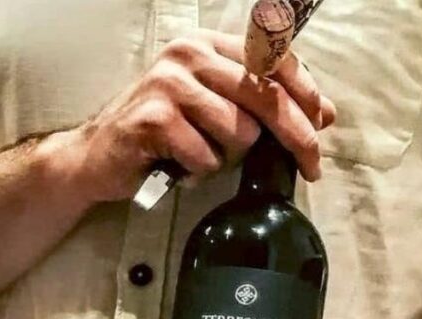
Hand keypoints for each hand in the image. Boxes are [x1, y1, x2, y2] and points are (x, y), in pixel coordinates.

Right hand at [58, 30, 335, 202]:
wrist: (98, 157)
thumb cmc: (161, 135)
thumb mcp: (214, 109)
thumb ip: (261, 105)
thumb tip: (322, 115)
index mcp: (207, 45)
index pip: (273, 60)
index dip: (306, 93)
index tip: (323, 123)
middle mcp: (189, 54)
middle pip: (264, 96)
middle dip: (296, 136)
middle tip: (312, 167)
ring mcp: (169, 83)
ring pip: (238, 131)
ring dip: (228, 158)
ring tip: (203, 158)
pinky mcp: (154, 117)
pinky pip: (206, 155)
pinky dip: (199, 171)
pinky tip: (180, 167)